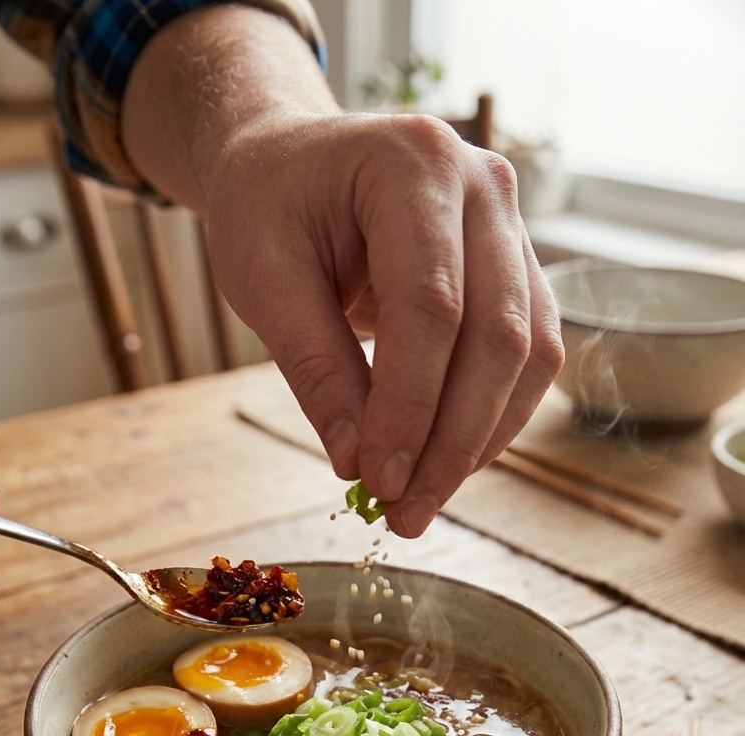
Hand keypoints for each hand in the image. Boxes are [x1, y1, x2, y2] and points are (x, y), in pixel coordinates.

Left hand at [121, 7, 563, 536]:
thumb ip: (315, 368)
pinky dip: (492, 417)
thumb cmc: (269, 207)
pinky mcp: (519, 268)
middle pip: (498, 335)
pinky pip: (529, 355)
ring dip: (481, 439)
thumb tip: (357, 463)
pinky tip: (446, 460)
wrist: (294, 162)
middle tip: (406, 514)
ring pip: (529, 353)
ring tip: (423, 500)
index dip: (410, 405)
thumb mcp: (264, 279)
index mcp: (413, 163)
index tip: (379, 481)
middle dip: (453, 439)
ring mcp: (512, 224)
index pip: (431, 305)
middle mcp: (484, 185)